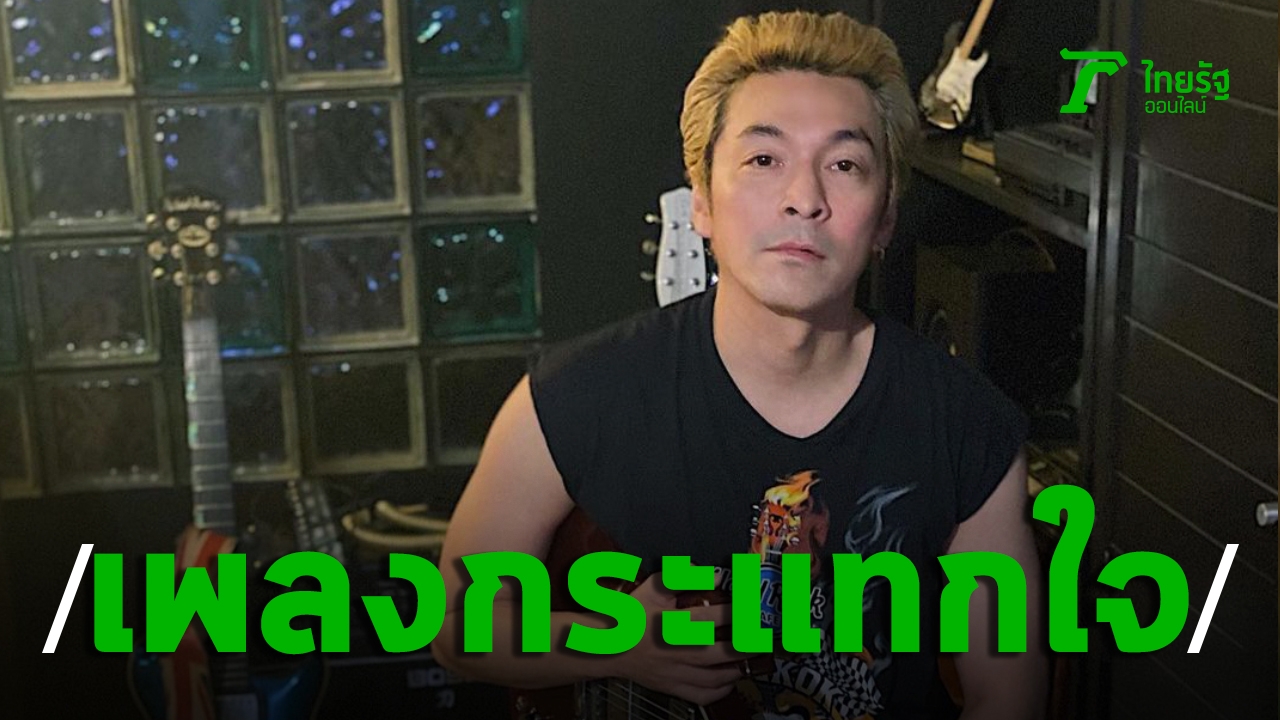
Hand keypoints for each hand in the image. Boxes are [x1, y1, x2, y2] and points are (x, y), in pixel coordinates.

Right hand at [611, 572, 758, 706]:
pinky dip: (720, 690)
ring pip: (713, 678)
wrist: (607, 644)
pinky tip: (730, 679)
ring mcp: (673, 672)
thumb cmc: (631, 614)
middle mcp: (674, 651)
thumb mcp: (653, 588)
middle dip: (745, 646)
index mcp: (671, 623)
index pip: (711, 617)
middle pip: (718, 653)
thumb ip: (682, 576)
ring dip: (737, 668)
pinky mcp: (671, 687)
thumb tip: (712, 574)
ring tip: (750, 657)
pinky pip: (701, 695)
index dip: (736, 611)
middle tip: (762, 638)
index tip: (750, 606)